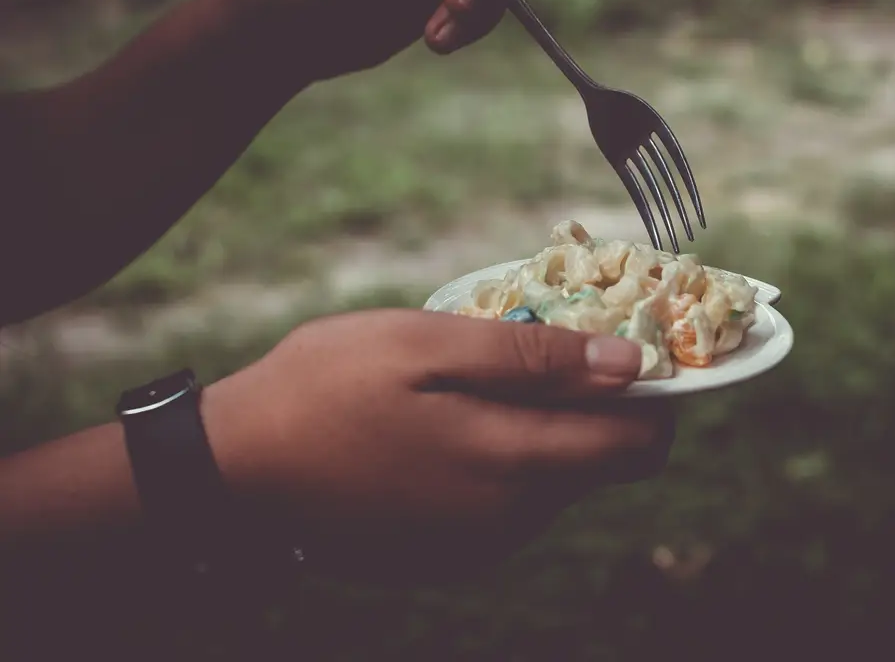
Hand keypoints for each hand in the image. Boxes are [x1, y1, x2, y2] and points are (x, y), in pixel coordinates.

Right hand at [204, 309, 673, 585]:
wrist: (234, 471)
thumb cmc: (327, 388)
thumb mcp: (427, 345)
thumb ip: (534, 358)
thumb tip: (628, 362)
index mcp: (513, 463)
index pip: (636, 444)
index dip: (656, 397)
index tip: (637, 350)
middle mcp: (510, 518)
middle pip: (600, 464)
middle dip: (598, 406)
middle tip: (549, 348)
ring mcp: (479, 543)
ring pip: (556, 480)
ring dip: (545, 429)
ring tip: (484, 379)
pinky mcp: (449, 552)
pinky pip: (512, 502)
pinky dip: (506, 457)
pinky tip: (455, 420)